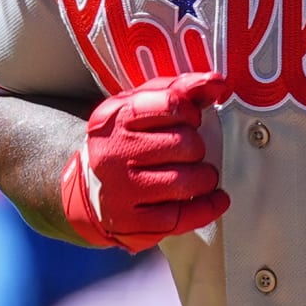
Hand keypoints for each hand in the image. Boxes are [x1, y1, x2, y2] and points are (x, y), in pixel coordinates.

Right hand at [59, 72, 231, 250]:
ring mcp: (121, 189)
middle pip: (183, 144)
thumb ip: (181, 90)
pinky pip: (181, 217)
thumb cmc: (127, 140)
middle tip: (193, 152)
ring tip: (202, 175)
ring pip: (185, 181)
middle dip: (198, 148)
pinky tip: (214, 200)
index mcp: (117, 116)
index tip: (191, 119)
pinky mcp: (131, 222)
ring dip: (205, 178)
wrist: (89, 188)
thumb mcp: (144, 106)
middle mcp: (114, 152)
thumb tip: (216, 83)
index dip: (191, 112)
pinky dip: (207, 208)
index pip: (170, 104)